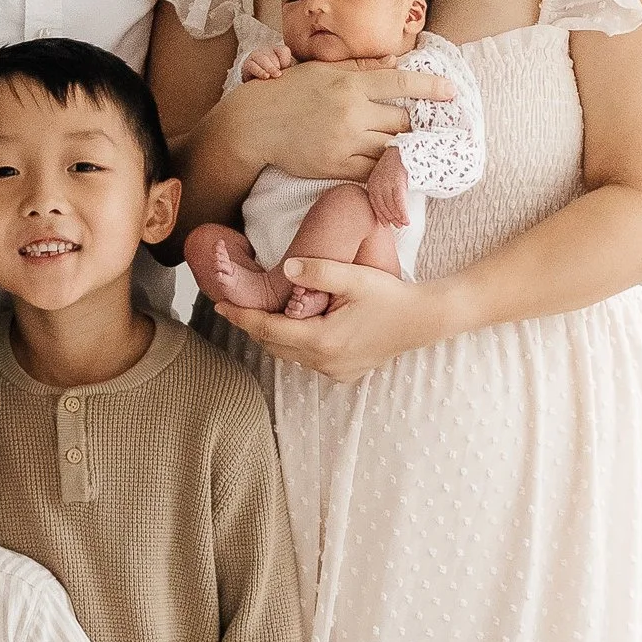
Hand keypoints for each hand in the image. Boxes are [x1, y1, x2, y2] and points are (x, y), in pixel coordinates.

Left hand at [233, 257, 454, 380]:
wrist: (423, 320)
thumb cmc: (390, 295)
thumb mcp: (354, 277)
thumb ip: (319, 271)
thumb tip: (286, 268)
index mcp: (322, 340)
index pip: (267, 329)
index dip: (240, 317)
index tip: (219, 305)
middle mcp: (324, 362)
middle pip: (274, 345)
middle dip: (252, 326)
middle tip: (233, 306)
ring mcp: (335, 372)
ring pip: (289, 355)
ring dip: (273, 336)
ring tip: (257, 314)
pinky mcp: (344, 373)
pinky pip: (308, 360)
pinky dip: (295, 345)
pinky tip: (293, 328)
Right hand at [234, 60, 454, 186]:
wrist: (254, 125)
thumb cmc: (288, 92)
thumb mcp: (323, 71)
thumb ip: (360, 68)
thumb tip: (395, 62)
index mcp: (350, 84)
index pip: (400, 84)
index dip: (430, 88)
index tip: (451, 92)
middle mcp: (351, 112)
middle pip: (401, 121)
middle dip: (415, 125)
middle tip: (428, 127)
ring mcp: (344, 141)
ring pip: (390, 148)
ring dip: (403, 149)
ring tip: (413, 149)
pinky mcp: (335, 166)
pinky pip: (371, 172)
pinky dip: (384, 170)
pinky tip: (392, 167)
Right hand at [239, 44, 293, 82]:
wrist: (260, 83)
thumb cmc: (277, 76)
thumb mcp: (287, 72)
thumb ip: (293, 70)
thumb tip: (304, 70)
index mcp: (278, 50)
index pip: (283, 51)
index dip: (285, 60)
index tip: (286, 68)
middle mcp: (266, 50)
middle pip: (271, 54)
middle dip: (275, 64)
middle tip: (279, 74)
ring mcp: (256, 55)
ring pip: (262, 58)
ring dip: (268, 67)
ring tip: (274, 76)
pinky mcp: (248, 63)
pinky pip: (252, 65)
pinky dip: (259, 71)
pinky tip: (265, 76)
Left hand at [367, 142, 410, 227]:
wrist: (406, 148)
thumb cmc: (398, 164)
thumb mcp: (387, 176)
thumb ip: (385, 189)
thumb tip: (388, 206)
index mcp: (372, 182)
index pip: (374, 203)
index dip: (380, 215)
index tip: (385, 224)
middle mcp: (377, 183)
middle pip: (383, 206)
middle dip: (391, 218)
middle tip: (398, 225)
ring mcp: (386, 182)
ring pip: (391, 205)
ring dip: (398, 217)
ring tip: (404, 223)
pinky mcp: (397, 181)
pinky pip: (399, 201)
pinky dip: (403, 213)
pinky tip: (407, 220)